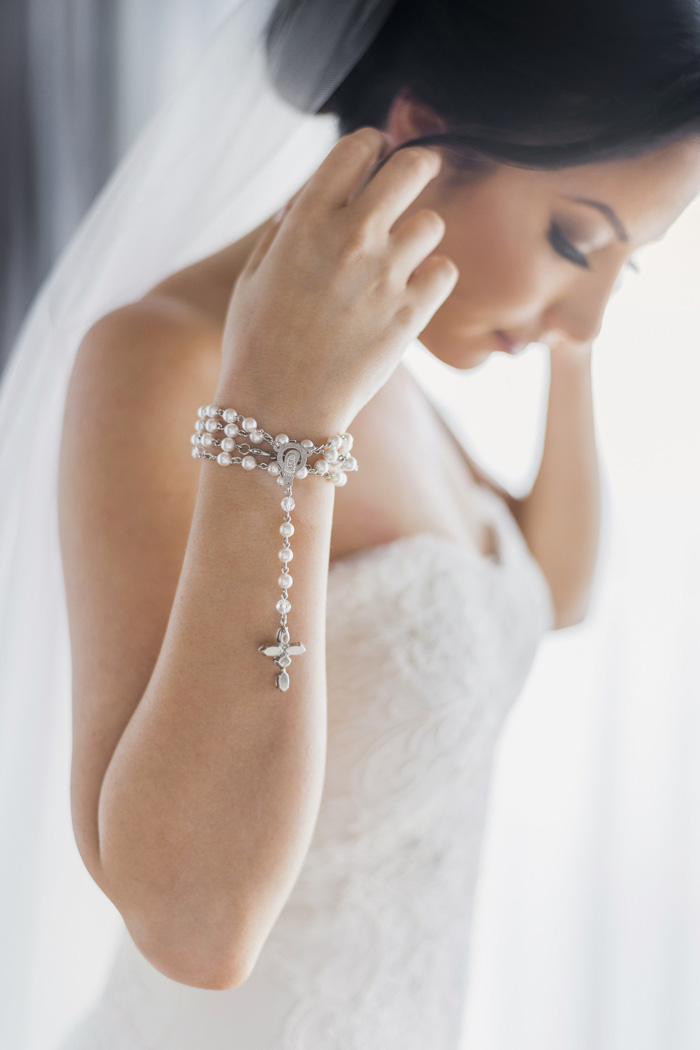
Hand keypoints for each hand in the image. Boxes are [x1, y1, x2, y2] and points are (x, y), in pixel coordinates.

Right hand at [216, 127, 458, 434]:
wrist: (280, 409)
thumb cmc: (257, 345)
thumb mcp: (253, 277)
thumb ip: (284, 231)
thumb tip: (305, 201)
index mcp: (307, 220)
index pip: (357, 148)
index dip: (372, 145)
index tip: (377, 153)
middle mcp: (351, 238)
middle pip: (412, 168)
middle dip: (418, 166)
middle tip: (419, 174)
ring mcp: (385, 275)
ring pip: (432, 223)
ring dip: (419, 236)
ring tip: (401, 260)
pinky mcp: (410, 315)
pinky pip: (445, 272)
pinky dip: (432, 279)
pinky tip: (412, 293)